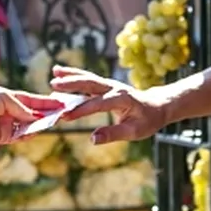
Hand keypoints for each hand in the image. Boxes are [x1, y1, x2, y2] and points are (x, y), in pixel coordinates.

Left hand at [0, 86, 63, 144]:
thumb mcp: (3, 97)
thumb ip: (20, 107)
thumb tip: (34, 116)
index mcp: (10, 99)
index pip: (33, 101)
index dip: (46, 102)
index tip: (61, 104)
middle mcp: (10, 112)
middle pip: (33, 115)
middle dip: (46, 115)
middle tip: (61, 115)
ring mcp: (7, 125)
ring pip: (28, 127)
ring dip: (39, 125)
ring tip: (51, 123)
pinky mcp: (1, 137)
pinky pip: (18, 137)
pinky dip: (27, 135)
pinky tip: (36, 131)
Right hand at [50, 66, 169, 142]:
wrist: (157, 106)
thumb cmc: (147, 120)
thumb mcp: (134, 132)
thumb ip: (113, 134)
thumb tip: (92, 139)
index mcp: (122, 99)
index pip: (98, 104)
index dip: (81, 110)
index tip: (65, 116)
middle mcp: (115, 88)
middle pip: (91, 83)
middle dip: (72, 84)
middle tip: (54, 85)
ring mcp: (110, 84)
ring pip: (88, 77)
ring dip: (71, 74)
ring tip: (54, 72)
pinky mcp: (106, 85)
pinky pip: (88, 79)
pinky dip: (75, 75)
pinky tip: (60, 72)